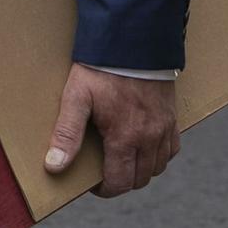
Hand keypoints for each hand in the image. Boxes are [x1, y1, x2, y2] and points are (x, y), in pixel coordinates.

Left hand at [44, 65, 178, 196]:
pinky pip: (172, 148)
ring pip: (157, 167)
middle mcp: (149, 138)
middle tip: (105, 169)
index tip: (93, 182)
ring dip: (141, 170)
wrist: (133, 38)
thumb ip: (67, 133)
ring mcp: (164, 127)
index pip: (119, 183)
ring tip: (122, 159)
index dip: (104, 189)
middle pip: (139, 179)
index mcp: (125, 138)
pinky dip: (159, 155)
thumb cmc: (102, 68)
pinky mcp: (172, 116)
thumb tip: (54, 166)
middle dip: (122, 180)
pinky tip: (144, 146)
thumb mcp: (77, 97)